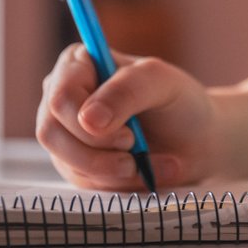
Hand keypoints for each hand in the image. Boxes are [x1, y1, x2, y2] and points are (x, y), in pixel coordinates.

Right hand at [36, 44, 221, 189]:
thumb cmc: (179, 102)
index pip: (60, 97)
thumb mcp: (162, 83)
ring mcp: (65, 134)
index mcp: (77, 64)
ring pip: (67, 162)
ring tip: (151, 163)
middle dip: (98, 152)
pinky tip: (146, 172)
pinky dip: (119, 183)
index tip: (129, 136)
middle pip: (51, 132)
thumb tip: (87, 120)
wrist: (196, 140)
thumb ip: (127, 90)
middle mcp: (62, 97)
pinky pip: (83, 183)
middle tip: (138, 151)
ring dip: (114, 171)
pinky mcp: (75, 165)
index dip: (87, 121)